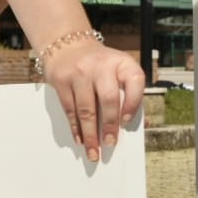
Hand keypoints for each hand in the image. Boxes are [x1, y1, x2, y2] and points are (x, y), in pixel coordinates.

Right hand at [44, 40, 145, 161]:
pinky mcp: (61, 79)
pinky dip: (75, 128)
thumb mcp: (116, 69)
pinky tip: (80, 139)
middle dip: (110, 125)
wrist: (68, 45)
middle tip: (110, 143)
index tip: (127, 122)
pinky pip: (69, 109)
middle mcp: (101, 65)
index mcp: (121, 62)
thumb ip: (125, 91)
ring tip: (94, 151)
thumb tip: (128, 127)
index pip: (135, 80)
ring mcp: (79, 71)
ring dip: (90, 134)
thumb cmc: (99, 66)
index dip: (134, 102)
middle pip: (109, 98)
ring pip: (86, 109)